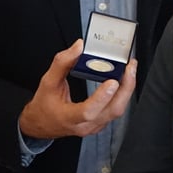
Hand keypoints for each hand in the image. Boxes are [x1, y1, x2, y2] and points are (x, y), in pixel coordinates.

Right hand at [18, 39, 136, 138]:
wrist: (41, 124)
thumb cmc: (43, 105)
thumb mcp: (47, 82)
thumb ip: (62, 63)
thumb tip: (78, 47)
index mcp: (69, 117)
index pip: (88, 111)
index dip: (101, 97)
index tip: (112, 81)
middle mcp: (85, 125)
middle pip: (112, 110)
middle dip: (125, 88)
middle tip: (130, 68)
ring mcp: (95, 126)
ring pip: (118, 110)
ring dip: (127, 90)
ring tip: (130, 71)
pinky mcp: (101, 123)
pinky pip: (116, 109)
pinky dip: (123, 94)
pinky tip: (124, 81)